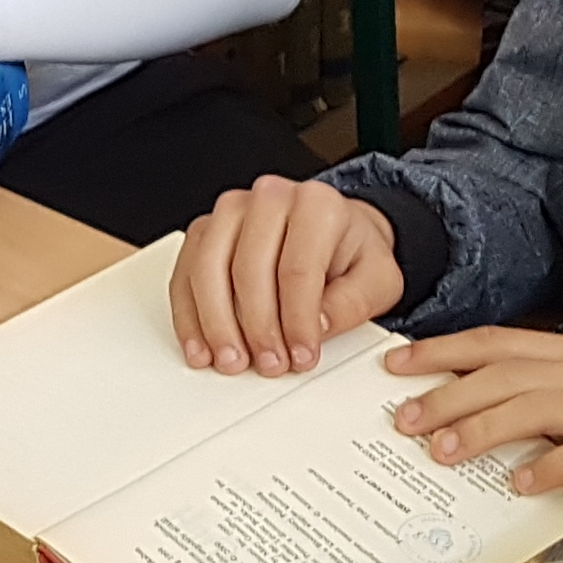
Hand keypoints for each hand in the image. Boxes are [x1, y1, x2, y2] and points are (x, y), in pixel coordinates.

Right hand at [171, 178, 407, 375]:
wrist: (333, 232)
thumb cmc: (350, 253)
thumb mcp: (377, 280)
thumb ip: (352, 303)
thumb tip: (316, 326)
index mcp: (317, 204)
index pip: (298, 269)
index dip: (297, 321)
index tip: (302, 356)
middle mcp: (269, 198)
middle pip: (249, 269)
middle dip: (257, 327)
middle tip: (269, 364)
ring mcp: (231, 211)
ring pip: (208, 269)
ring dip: (216, 323)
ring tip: (232, 360)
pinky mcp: (206, 231)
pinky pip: (185, 273)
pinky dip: (190, 315)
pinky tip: (201, 345)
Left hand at [381, 329, 562, 495]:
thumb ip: (542, 397)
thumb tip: (468, 410)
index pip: (499, 342)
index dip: (445, 352)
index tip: (398, 367)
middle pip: (509, 373)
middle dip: (451, 394)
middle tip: (407, 420)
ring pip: (541, 405)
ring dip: (487, 428)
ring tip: (447, 451)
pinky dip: (552, 466)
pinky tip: (521, 484)